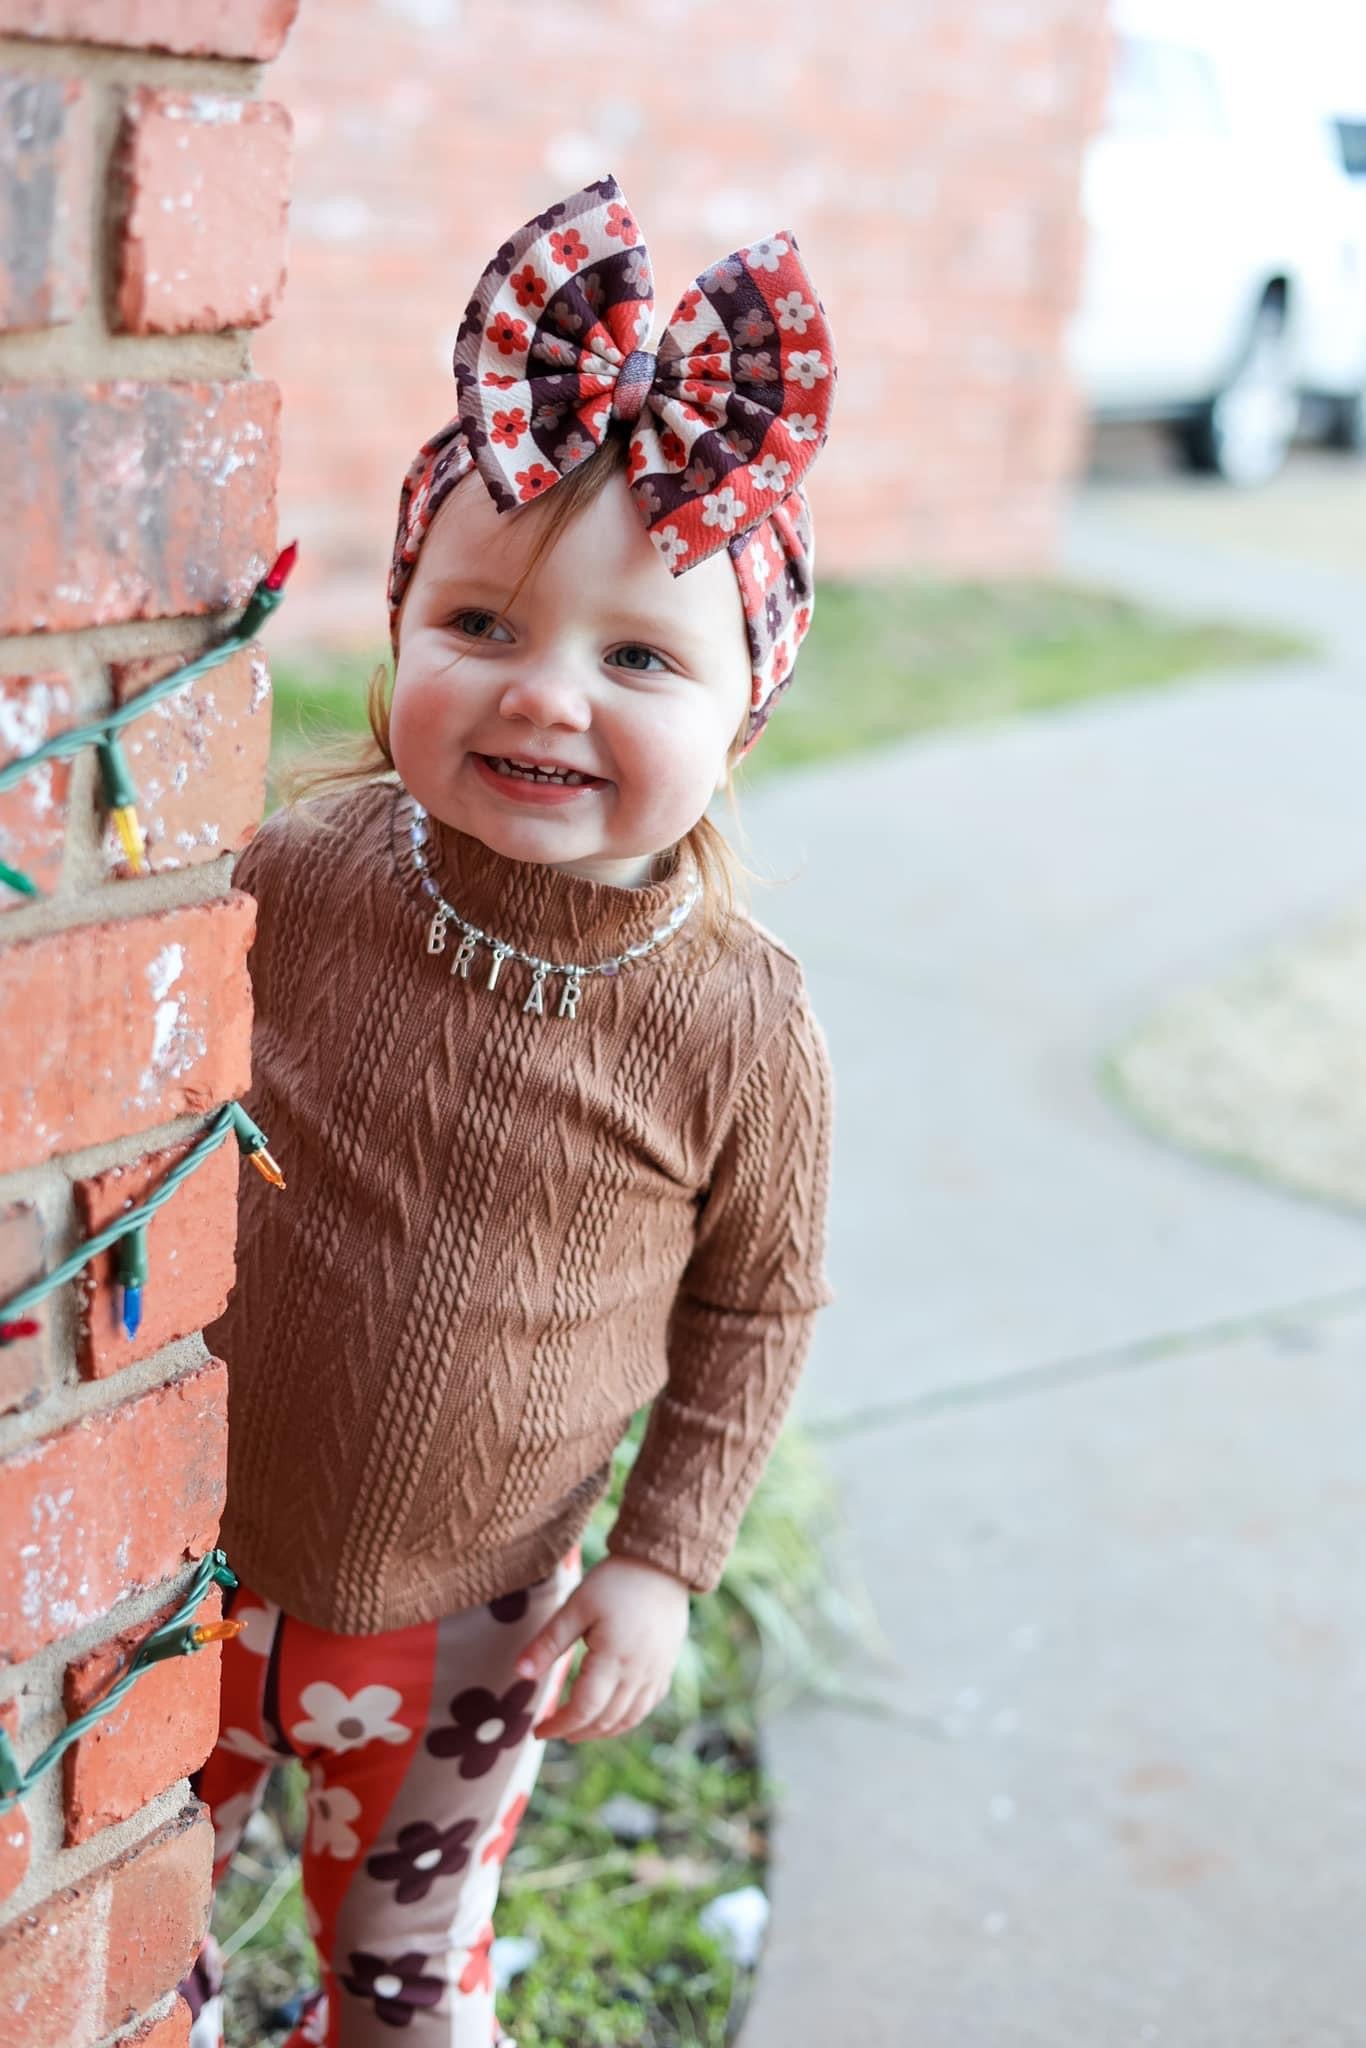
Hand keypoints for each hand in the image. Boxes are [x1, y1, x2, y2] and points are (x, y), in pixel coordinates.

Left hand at [516, 1556, 690, 1743]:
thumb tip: (519, 1674)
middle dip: (577, 1731)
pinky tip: (612, 1715)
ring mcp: (656, 1672)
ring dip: (602, 1731)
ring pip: (629, 1718)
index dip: (559, 1725)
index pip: (584, 1709)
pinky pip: (647, 1706)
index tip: (538, 1730)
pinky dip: (626, 1719)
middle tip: (553, 1730)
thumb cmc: (616, 1580)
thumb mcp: (576, 1606)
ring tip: (579, 1730)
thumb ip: (548, 1642)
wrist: (663, 1563)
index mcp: (614, 1658)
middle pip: (606, 1719)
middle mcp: (638, 1673)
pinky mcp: (666, 1666)